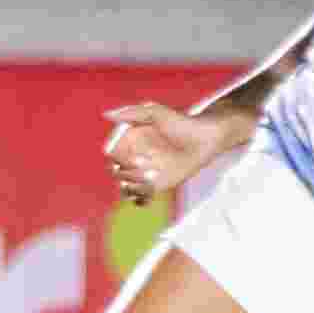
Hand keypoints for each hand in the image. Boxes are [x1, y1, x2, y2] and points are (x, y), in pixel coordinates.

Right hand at [99, 101, 241, 204]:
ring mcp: (145, 172)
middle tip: (148, 167)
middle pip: (116, 173)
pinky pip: (141, 198)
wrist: (206, 138)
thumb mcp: (157, 113)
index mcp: (129, 142)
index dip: (119, 158)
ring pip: (125, 187)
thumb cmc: (182, 121)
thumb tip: (107, 114)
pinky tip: (148, 195)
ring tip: (150, 180)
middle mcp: (134, 157)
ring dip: (132, 188)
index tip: (135, 158)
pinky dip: (140, 200)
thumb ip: (132, 112)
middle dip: (127, 173)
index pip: (112, 155)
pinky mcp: (158, 185)